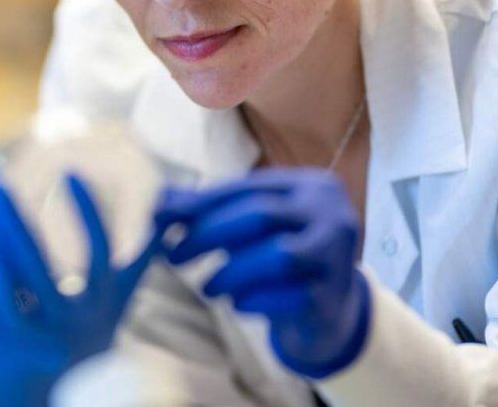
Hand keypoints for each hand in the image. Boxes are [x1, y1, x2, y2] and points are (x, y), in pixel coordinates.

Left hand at [0, 171, 160, 406]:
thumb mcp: (115, 310)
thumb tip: (167, 225)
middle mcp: (72, 322)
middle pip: (37, 258)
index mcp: (101, 306)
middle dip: (12, 215)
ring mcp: (38, 338)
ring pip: (7, 278)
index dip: (87, 211)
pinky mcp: (7, 351)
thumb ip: (135, 268)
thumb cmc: (83, 348)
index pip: (99, 250)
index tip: (70, 173)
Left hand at [155, 167, 369, 378]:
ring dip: (231, 272)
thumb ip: (209, 210)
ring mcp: (338, 257)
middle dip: (208, 233)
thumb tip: (160, 200)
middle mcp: (332, 216)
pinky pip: (288, 297)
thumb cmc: (281, 255)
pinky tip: (237, 303)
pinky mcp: (333, 297)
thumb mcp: (250, 226)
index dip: (200, 202)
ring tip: (207, 287)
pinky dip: (254, 300)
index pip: (248, 188)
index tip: (159, 217)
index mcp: (310, 187)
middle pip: (261, 215)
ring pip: (278, 257)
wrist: (328, 311)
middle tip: (174, 255)